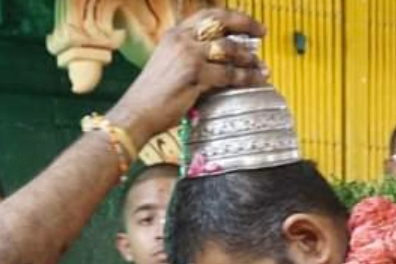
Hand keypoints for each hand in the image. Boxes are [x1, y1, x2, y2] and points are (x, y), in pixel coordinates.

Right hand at [108, 8, 267, 145]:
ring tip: (260, 66)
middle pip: (222, 23)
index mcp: (173, 35)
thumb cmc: (150, 98)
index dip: (231, 17)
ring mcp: (188, 55)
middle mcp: (181, 40)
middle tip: (261, 34)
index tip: (246, 24)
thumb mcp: (168, 67)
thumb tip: (219, 61)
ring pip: (229, 49)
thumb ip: (190, 58)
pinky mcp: (195, 74)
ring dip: (248, 58)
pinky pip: (229, 73)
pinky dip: (246, 77)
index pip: (208, 15)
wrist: (135, 115)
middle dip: (246, 25)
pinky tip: (255, 80)